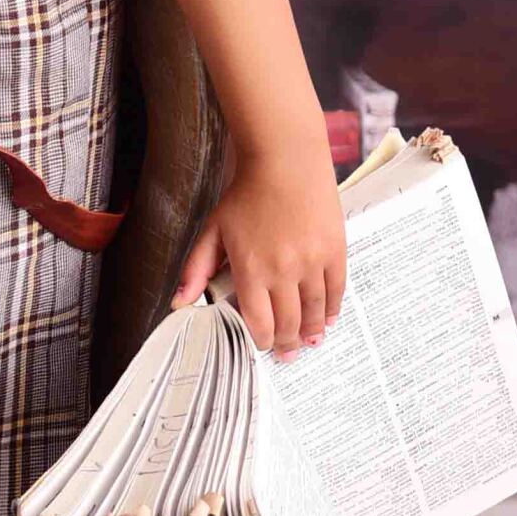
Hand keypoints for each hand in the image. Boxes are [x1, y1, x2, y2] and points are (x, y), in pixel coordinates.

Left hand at [168, 136, 346, 360]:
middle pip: (288, 322)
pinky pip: (336, 290)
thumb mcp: (213, 230)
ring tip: (310, 341)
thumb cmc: (246, 194)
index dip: (262, 340)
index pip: (258, 322)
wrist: (284, 161)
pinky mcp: (334, 250)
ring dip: (311, 331)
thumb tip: (180, 303)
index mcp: (251, 270)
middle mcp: (283, 272)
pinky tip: (329, 318)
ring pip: (314, 311)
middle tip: (288, 354)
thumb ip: (196, 270)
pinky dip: (333, 308)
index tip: (263, 346)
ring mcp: (311, 262)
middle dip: (287, 343)